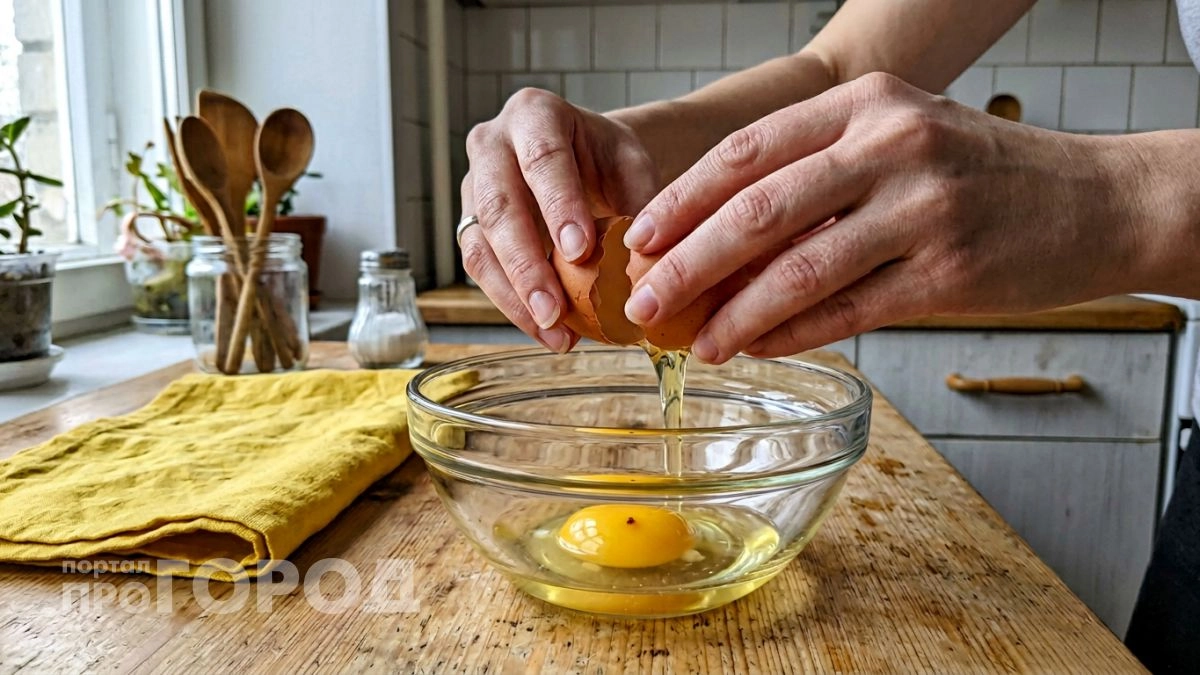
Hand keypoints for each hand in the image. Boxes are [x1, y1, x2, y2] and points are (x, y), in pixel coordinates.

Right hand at [460, 88, 658, 351]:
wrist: (583, 159)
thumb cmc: (606, 160)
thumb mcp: (632, 166)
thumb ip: (638, 205)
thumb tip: (644, 265)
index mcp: (534, 114)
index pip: (542, 159)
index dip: (558, 205)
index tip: (579, 250)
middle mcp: (491, 145)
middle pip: (499, 206)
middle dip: (527, 264)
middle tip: (555, 309)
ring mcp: (473, 186)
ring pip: (480, 244)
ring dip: (515, 295)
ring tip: (554, 332)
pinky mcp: (470, 225)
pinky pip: (481, 268)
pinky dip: (513, 305)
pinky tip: (547, 331)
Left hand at [624, 72, 1146, 363]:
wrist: (1096, 201)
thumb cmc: (981, 174)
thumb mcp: (901, 135)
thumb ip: (819, 170)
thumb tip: (721, 236)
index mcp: (866, 105)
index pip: (747, 152)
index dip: (683, 200)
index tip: (642, 238)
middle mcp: (890, 147)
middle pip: (758, 211)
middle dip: (687, 263)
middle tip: (644, 300)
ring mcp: (921, 210)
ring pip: (797, 270)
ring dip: (732, 314)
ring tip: (694, 341)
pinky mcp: (946, 274)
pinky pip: (845, 313)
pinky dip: (790, 335)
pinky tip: (755, 348)